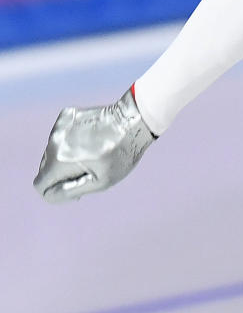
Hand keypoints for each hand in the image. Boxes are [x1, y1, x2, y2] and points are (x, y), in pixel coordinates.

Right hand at [33, 87, 156, 203]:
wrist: (131, 122)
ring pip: (52, 152)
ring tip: (93, 155)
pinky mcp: (65, 116)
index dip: (55, 192)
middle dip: (62, 175)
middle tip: (89, 173)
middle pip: (45, 169)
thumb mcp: (100, 182)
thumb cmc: (120, 156)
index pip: (40, 185)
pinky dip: (72, 142)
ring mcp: (58, 127)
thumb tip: (49, 195)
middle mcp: (53, 142)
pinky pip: (60, 137)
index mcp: (60, 160)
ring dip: (67, 158)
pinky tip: (92, 141)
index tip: (75, 189)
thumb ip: (71, 191)